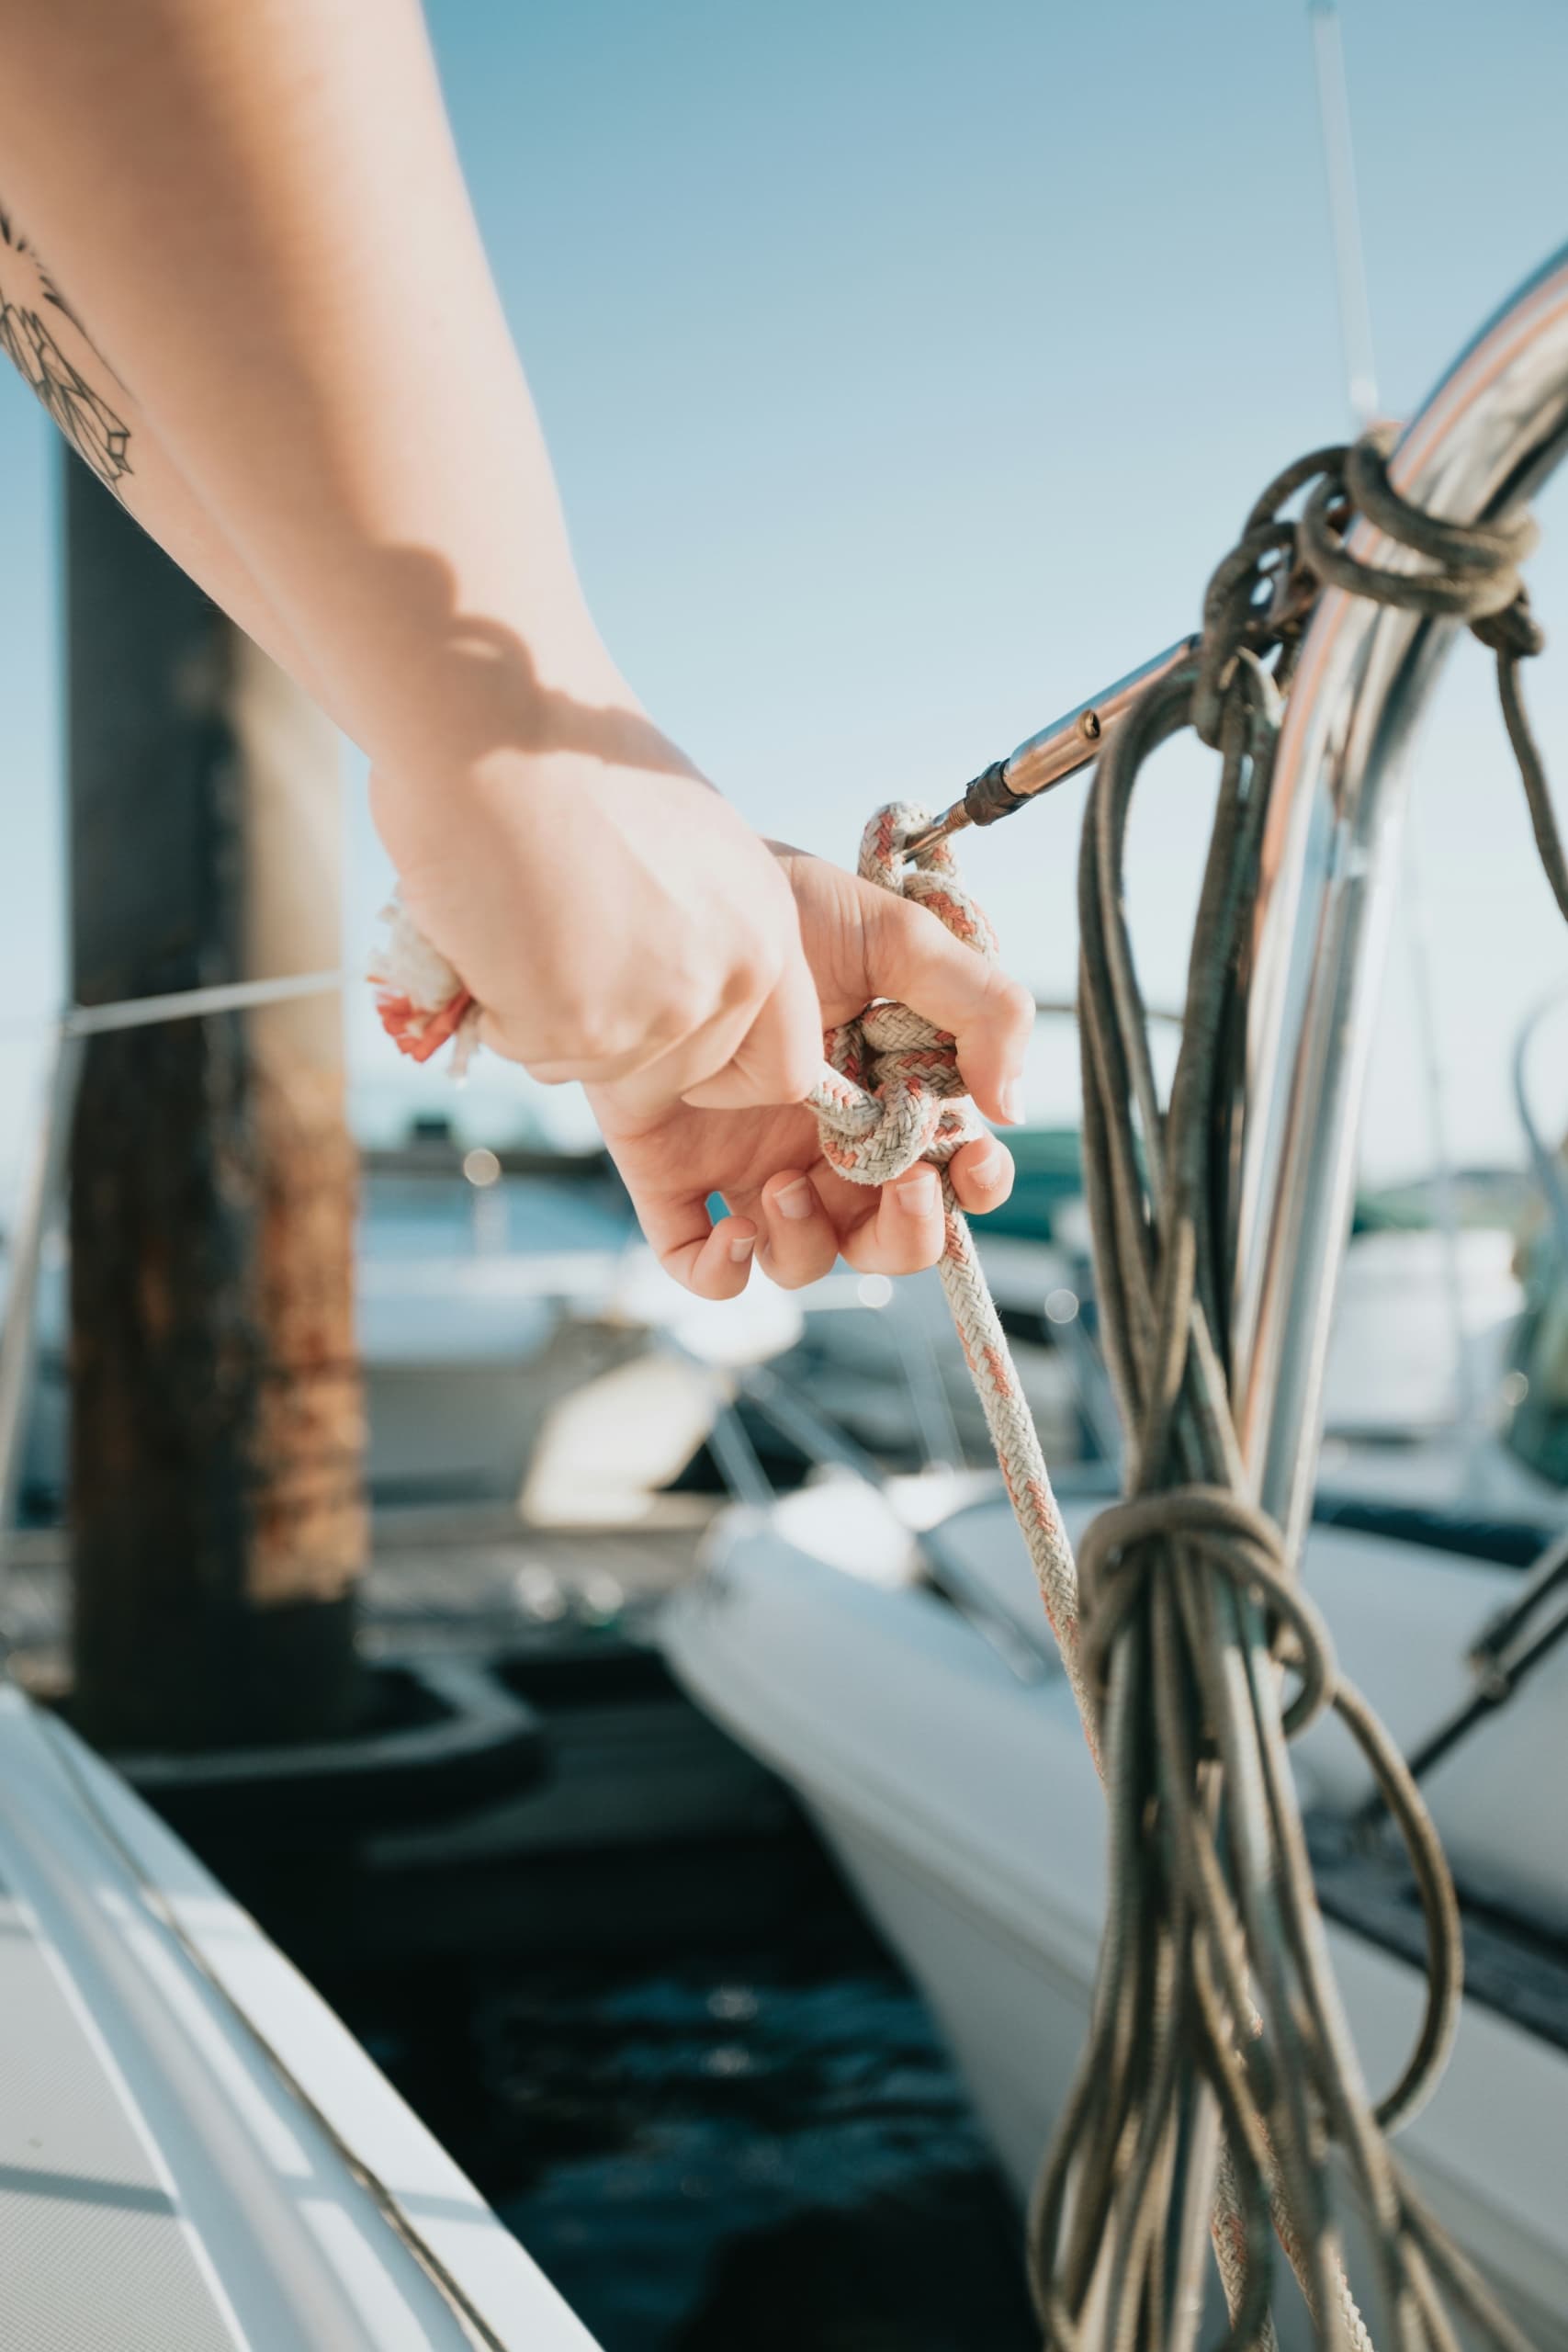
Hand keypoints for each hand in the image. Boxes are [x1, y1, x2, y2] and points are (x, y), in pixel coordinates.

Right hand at [371, 731, 824, 1115]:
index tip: (663, 1027)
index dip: (719, 1067)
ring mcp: (662, 1008)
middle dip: (616, 1040)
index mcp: (768, 924)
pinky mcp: (585, 1026)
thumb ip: (698, 920)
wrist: (493, 727)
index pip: (785, 1067)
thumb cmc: (564, 758)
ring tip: (521, 914)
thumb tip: (667, 972)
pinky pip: (528, 1050)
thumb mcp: (683, 840)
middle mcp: (732, 973)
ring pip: (595, 1069)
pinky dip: (496, 1005)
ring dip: (545, 1014)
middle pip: (681, 1079)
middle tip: (560, 948)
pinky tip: (489, 923)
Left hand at [590, 843, 1034, 1295]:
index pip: (950, 1175)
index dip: (973, 1189)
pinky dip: (723, 1273)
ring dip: (808, 1245)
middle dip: (909, 1236)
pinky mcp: (676, 1180)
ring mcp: (750, 1164)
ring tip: (782, 1183)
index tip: (972, 1162)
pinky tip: (730, 1229)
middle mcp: (824, 1142)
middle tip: (899, 1182)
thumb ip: (982, 1008)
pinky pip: (702, 1269)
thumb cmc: (783, 909)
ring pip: (801, 1262)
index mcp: (886, 1097)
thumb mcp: (898, 937)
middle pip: (886, 1240)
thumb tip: (1011, 1109)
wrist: (667, 902)